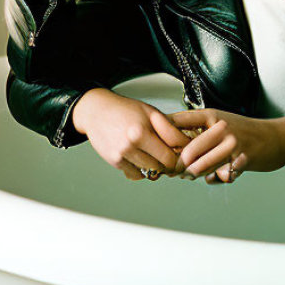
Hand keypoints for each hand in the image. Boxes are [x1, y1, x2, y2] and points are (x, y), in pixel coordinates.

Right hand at [72, 88, 189, 181]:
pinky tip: (143, 157)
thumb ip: (169, 128)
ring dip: (158, 166)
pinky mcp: (115, 162)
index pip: (171, 154)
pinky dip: (143, 170)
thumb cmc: (125, 110)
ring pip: (151, 172)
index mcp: (142, 131)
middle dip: (171, 162)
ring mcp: (122, 155)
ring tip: (158, 153)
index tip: (185, 152)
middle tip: (174, 154)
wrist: (97, 112)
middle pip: (163, 166)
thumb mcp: (151, 112)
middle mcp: (131, 145)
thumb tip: (187, 143)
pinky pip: (137, 175)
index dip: (182, 154)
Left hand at [169, 109, 284, 184]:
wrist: (278, 138)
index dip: (163, 136)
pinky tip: (217, 176)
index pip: (178, 121)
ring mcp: (232, 143)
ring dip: (194, 175)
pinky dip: (215, 179)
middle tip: (175, 172)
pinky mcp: (241, 159)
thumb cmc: (246, 133)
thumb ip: (200, 132)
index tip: (157, 148)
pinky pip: (219, 176)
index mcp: (212, 115)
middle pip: (187, 150)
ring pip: (201, 166)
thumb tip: (173, 147)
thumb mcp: (222, 124)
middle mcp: (220, 127)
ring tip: (192, 175)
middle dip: (178, 166)